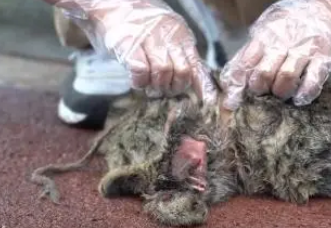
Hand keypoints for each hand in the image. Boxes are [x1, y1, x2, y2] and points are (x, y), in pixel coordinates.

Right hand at [55, 0, 216, 103]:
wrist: (110, 4)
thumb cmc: (139, 26)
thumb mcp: (167, 37)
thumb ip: (180, 56)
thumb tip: (194, 82)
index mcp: (181, 36)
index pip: (197, 65)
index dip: (203, 87)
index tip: (208, 103)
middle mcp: (168, 35)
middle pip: (182, 71)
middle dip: (174, 87)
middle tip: (163, 90)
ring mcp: (148, 38)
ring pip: (162, 71)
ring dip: (155, 85)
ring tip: (148, 86)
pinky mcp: (128, 43)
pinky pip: (140, 69)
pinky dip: (139, 81)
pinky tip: (137, 81)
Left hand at [220, 0, 330, 109]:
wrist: (326, 5)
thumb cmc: (289, 23)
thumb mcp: (263, 31)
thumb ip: (246, 55)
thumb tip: (229, 81)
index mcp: (263, 37)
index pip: (243, 65)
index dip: (235, 88)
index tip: (231, 104)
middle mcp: (282, 42)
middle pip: (263, 75)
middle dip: (260, 91)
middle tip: (264, 94)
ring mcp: (304, 49)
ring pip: (285, 78)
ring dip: (281, 94)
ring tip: (282, 95)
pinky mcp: (324, 57)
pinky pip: (313, 81)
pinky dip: (304, 94)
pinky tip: (300, 99)